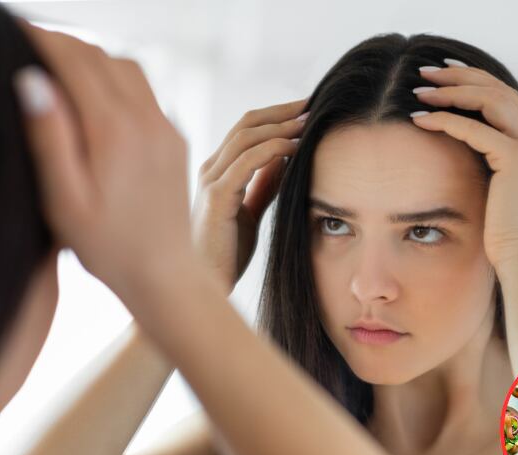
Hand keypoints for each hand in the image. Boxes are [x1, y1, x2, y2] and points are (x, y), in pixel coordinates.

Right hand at [14, 23, 193, 303]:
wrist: (166, 273)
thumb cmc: (109, 247)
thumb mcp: (65, 199)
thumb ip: (49, 137)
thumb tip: (32, 80)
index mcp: (115, 131)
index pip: (76, 60)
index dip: (42, 38)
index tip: (15, 30)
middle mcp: (148, 122)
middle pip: (103, 57)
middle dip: (66, 43)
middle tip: (31, 43)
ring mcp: (167, 130)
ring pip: (129, 69)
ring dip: (94, 58)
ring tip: (60, 67)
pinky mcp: (176, 141)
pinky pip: (147, 93)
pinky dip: (118, 80)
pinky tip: (97, 98)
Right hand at [193, 100, 306, 293]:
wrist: (204, 287)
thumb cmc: (225, 255)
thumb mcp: (250, 212)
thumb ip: (263, 185)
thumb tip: (286, 159)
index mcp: (216, 171)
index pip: (246, 129)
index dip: (276, 115)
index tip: (306, 110)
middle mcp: (209, 169)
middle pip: (246, 124)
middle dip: (282, 111)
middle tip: (313, 104)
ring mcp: (210, 181)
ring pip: (246, 136)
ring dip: (281, 126)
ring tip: (309, 122)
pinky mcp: (216, 197)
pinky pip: (247, 162)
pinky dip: (274, 149)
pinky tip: (296, 149)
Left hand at [411, 60, 517, 274]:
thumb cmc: (510, 236)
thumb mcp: (504, 192)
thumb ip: (495, 166)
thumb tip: (468, 152)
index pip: (505, 96)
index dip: (473, 80)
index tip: (443, 76)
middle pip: (497, 88)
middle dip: (458, 76)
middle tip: (425, 72)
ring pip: (488, 99)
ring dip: (450, 91)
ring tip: (418, 90)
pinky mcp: (517, 159)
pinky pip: (474, 128)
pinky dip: (445, 119)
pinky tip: (419, 119)